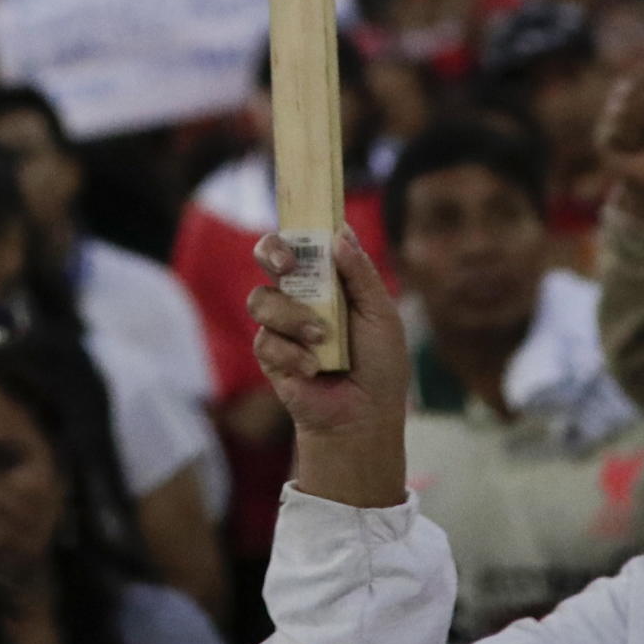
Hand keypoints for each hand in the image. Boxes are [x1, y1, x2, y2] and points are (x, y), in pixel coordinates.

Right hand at [247, 227, 407, 508]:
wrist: (364, 416)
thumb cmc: (380, 365)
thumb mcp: (381, 314)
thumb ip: (361, 274)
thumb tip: (340, 233)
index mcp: (329, 280)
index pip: (305, 241)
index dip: (298, 227)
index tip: (304, 230)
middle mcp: (301, 295)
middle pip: (267, 255)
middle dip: (271, 252)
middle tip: (287, 264)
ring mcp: (282, 324)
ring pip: (262, 299)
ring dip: (292, 317)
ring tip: (321, 338)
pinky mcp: (270, 355)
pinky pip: (265, 340)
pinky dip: (292, 354)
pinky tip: (313, 368)